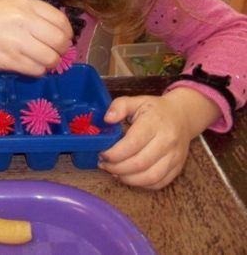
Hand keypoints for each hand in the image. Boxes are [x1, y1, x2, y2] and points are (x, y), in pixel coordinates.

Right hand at [0, 0, 72, 75]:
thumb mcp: (9, 6)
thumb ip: (33, 16)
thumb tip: (58, 34)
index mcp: (26, 4)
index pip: (61, 21)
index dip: (66, 34)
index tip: (60, 40)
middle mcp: (24, 20)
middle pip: (60, 41)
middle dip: (60, 50)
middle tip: (51, 52)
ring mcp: (16, 41)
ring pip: (50, 58)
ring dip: (49, 63)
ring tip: (38, 61)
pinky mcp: (8, 60)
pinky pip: (35, 70)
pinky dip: (36, 71)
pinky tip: (26, 65)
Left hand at [99, 88, 220, 189]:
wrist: (183, 116)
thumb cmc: (155, 109)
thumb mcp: (136, 100)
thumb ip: (119, 106)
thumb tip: (107, 119)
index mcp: (155, 123)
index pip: (133, 143)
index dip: (114, 153)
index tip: (102, 154)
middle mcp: (167, 141)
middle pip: (140, 163)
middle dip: (117, 168)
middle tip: (104, 164)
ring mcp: (175, 157)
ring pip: (150, 177)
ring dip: (128, 179)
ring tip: (113, 172)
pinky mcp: (177, 168)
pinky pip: (158, 183)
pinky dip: (141, 184)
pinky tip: (128, 177)